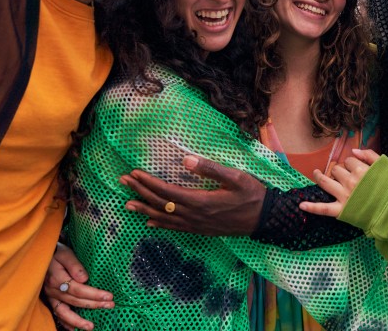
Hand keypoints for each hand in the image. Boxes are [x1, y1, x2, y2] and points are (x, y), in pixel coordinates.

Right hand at [41, 242, 112, 330]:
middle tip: (110, 306)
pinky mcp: (50, 299)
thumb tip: (85, 279)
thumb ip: (74, 265)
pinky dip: (65, 322)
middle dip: (94, 305)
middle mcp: (53, 290)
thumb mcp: (65, 253)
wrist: (40, 254)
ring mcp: (50, 296)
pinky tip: (74, 328)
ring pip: (64, 312)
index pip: (78, 290)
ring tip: (91, 327)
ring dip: (78, 321)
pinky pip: (57, 313)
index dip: (94, 294)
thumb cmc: (55, 252)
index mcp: (57, 278)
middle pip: (75, 301)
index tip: (109, 296)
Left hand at [120, 155, 266, 235]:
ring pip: (165, 218)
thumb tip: (185, 159)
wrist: (264, 219)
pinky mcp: (201, 229)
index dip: (148, 183)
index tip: (134, 173)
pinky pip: (175, 227)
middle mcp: (194, 215)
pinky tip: (151, 223)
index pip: (167, 192)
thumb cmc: (252, 194)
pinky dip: (161, 224)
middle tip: (123, 182)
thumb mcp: (236, 177)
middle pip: (161, 204)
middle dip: (141, 192)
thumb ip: (210, 169)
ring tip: (127, 205)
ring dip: (145, 210)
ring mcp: (197, 225)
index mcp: (201, 201)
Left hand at [299, 148, 379, 216]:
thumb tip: (353, 151)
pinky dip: (312, 207)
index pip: (349, 161)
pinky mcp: (341, 210)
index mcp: (361, 170)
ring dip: (319, 177)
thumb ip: (370, 155)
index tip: (356, 170)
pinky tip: (301, 205)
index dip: (352, 164)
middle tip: (345, 177)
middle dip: (340, 171)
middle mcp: (350, 181)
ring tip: (316, 173)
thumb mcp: (386, 166)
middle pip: (337, 169)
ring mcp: (344, 196)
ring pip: (326, 181)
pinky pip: (323, 209)